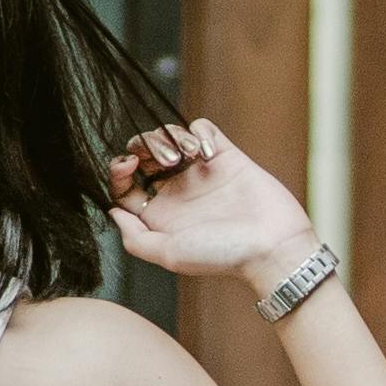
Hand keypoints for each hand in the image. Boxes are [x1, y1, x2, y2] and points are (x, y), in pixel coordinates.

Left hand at [105, 120, 315, 292]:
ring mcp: (201, 172)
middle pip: (142, 154)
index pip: (124, 184)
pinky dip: (199, 133)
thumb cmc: (223, 256)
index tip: (128, 165)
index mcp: (159, 215)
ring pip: (170, 136)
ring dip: (171, 138)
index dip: (118, 170)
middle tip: (163, 160)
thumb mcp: (168, 255)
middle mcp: (177, 191)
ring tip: (188, 157)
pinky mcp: (226, 155)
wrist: (272, 246)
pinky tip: (208, 153)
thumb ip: (134, 236)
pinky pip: (203, 129)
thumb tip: (112, 211)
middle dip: (144, 146)